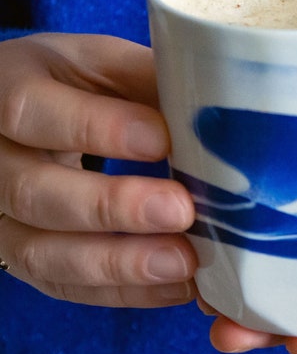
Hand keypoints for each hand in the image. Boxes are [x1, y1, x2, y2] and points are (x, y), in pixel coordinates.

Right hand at [0, 34, 197, 306]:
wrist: (25, 120)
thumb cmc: (71, 85)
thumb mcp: (99, 63)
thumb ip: (144, 77)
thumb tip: (218, 105)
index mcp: (7, 90)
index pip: (33, 111)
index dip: (98, 128)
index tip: (162, 140)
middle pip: (36, 192)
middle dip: (113, 207)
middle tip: (180, 210)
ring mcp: (1, 217)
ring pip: (43, 253)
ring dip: (120, 264)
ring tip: (184, 263)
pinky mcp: (25, 254)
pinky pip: (64, 285)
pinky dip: (123, 291)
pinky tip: (175, 284)